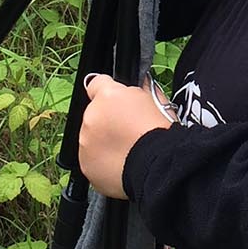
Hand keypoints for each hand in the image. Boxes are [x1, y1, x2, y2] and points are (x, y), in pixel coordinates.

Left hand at [77, 74, 172, 199]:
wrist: (159, 165)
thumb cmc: (161, 134)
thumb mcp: (156, 101)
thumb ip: (140, 90)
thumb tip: (140, 84)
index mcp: (107, 96)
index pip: (97, 83)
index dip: (110, 93)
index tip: (118, 102)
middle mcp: (92, 117)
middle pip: (95, 114)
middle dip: (108, 120)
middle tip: (129, 131)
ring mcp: (86, 142)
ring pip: (92, 137)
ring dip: (105, 141)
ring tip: (128, 150)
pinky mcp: (86, 164)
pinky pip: (92, 159)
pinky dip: (103, 161)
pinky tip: (122, 162)